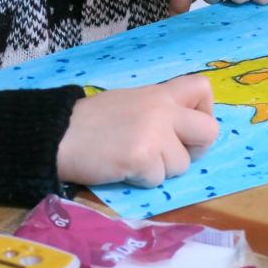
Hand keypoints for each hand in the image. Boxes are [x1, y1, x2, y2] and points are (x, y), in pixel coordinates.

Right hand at [56, 74, 218, 186]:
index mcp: (159, 92)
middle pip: (209, 131)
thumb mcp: (130, 102)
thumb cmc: (90, 121)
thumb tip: (181, 131)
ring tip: (132, 159)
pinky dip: (142, 180)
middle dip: (195, 150)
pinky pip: (158, 180)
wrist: (58, 135)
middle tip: (169, 153)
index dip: (204, 110)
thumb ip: (158, 111)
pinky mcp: (143, 158)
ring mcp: (154, 133)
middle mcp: (162, 109)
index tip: (186, 125)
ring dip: (161, 170)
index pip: (203, 87)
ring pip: (182, 165)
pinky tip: (122, 167)